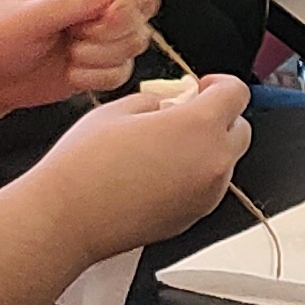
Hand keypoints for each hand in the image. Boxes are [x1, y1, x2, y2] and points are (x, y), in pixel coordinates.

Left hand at [0, 0, 159, 115]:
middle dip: (114, 31)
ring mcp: (101, 33)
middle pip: (142, 8)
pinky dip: (99, 78)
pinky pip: (125, 72)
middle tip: (75, 37)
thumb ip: (69, 3)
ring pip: (137, 42)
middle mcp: (95, 1)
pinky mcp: (102, 63)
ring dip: (103, 56)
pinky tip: (71, 74)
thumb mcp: (23, 17)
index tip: (110, 16)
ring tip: (69, 55)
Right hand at [5, 76, 250, 274]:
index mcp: (198, 125)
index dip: (221, 85)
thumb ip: (156, 100)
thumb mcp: (116, 110)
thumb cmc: (81, 167)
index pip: (237, 93)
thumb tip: (169, 102)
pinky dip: (196, 176)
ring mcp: (207, 192)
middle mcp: (212, 160)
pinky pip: (209, 187)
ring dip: (208, 149)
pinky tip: (158, 176)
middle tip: (184, 116)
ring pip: (226, 161)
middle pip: (240, 128)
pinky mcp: (195, 215)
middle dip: (218, 118)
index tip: (204, 87)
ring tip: (163, 150)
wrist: (63, 219)